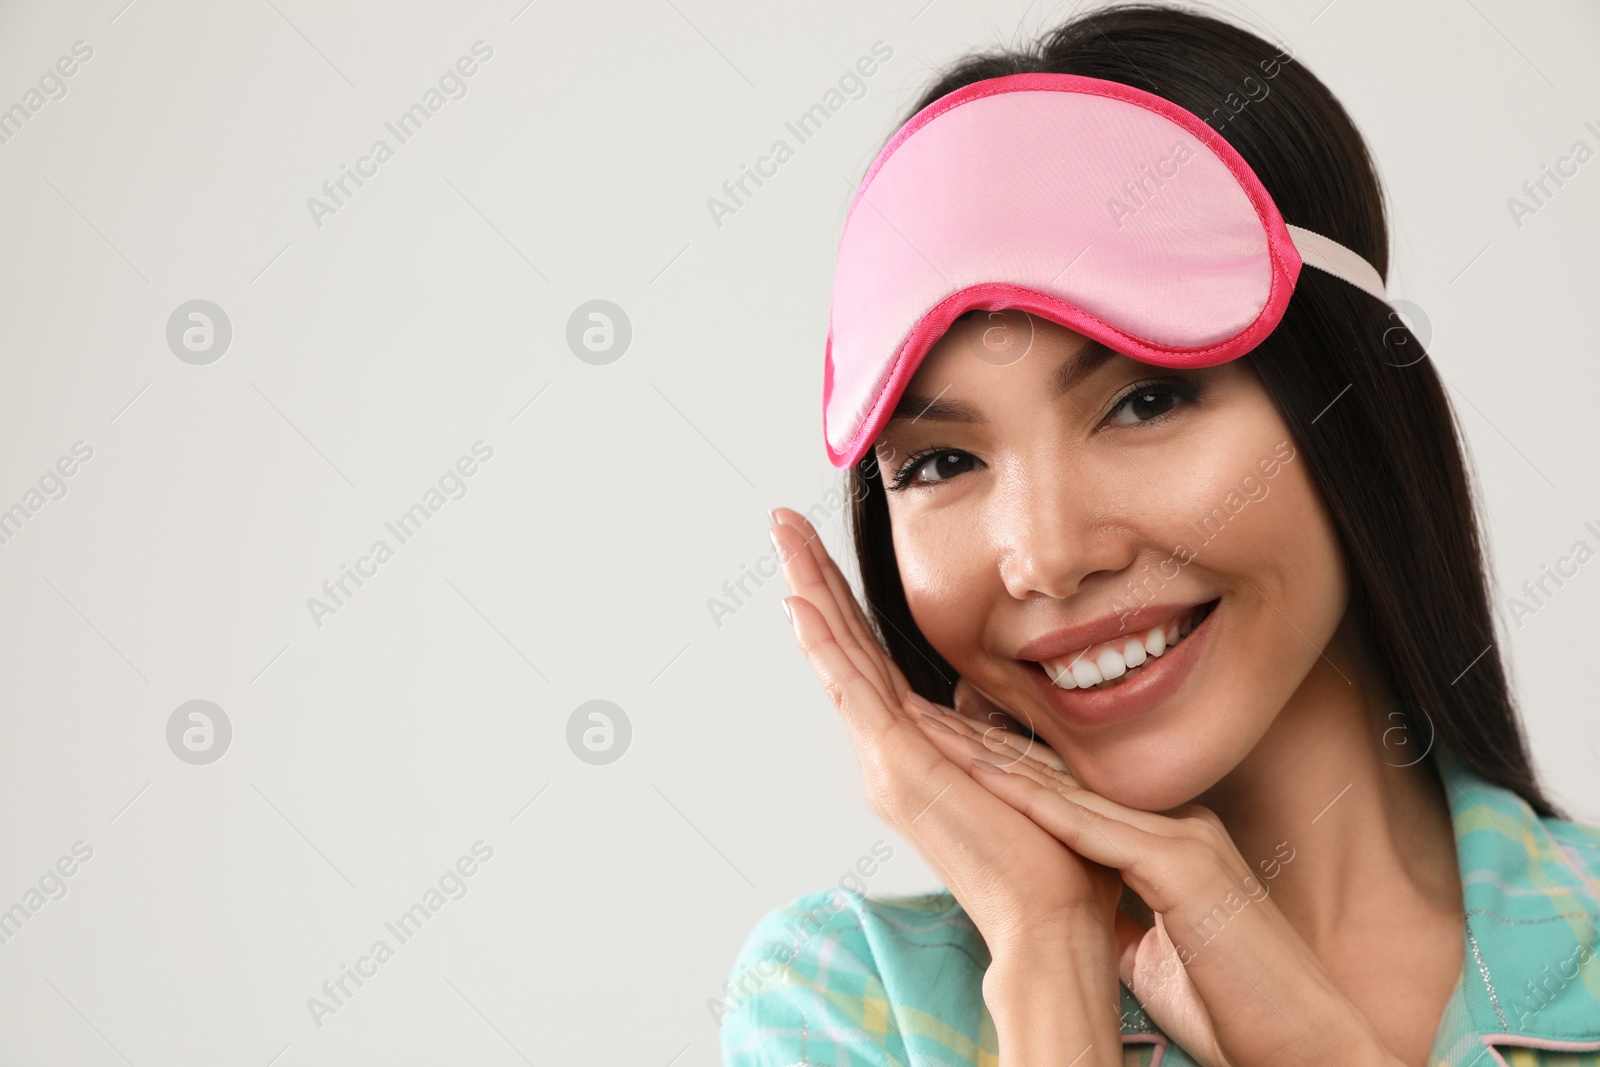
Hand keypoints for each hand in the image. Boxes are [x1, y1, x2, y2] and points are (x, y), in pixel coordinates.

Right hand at [769, 507, 1123, 1062]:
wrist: (1050, 921)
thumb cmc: (1047, 860)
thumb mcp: (1012, 773)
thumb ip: (984, 732)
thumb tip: (977, 694)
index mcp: (913, 750)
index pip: (869, 660)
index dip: (842, 605)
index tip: (819, 558)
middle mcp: (886, 752)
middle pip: (842, 647)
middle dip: (811, 580)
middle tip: (783, 524)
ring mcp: (886, 760)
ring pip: (839, 657)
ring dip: (809, 592)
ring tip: (783, 539)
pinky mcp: (899, 768)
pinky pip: (854, 693)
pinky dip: (825, 646)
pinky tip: (800, 604)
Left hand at [921, 710, 1397, 1066]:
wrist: (1306, 1043)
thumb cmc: (1238, 1008)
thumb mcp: (1162, 954)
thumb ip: (1126, 921)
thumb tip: (1092, 922)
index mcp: (1170, 843)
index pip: (1071, 795)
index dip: (1009, 769)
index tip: (952, 746)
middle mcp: (1175, 825)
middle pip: (1060, 777)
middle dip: (986, 745)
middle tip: (920, 711)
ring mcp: (1181, 836)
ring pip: (1065, 787)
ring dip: (992, 755)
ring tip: (928, 725)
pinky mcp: (1181, 864)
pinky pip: (1089, 825)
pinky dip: (1030, 798)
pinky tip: (981, 773)